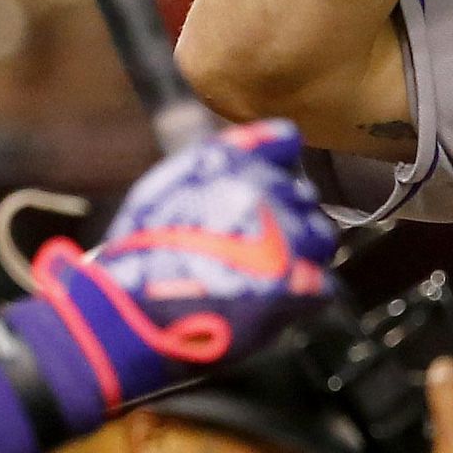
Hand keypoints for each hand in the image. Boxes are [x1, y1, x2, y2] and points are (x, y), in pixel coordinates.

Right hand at [4, 122, 337, 416]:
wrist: (129, 315)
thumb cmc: (143, 253)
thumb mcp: (170, 182)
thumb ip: (226, 154)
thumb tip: (283, 138)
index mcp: (233, 166)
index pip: (283, 146)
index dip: (273, 170)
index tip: (260, 191)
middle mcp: (263, 195)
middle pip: (302, 196)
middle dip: (285, 215)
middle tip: (251, 245)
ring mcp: (284, 242)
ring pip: (320, 237)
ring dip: (302, 251)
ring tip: (265, 272)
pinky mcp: (295, 291)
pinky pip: (322, 285)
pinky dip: (305, 294)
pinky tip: (274, 300)